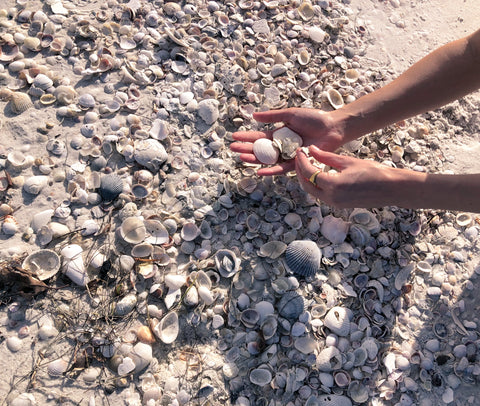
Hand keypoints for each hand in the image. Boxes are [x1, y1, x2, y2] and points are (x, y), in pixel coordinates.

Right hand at [230, 108, 344, 175]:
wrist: (332, 127)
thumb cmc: (314, 118)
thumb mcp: (290, 114)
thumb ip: (272, 117)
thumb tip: (254, 116)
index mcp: (279, 134)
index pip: (259, 137)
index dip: (247, 137)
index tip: (234, 137)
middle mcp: (281, 146)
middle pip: (260, 149)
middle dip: (246, 149)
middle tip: (233, 149)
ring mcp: (288, 155)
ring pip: (268, 160)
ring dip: (254, 160)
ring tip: (242, 158)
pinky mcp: (296, 163)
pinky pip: (282, 168)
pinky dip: (271, 170)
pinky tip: (259, 171)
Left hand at [296, 145, 399, 208]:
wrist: (392, 188)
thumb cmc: (374, 172)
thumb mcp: (348, 161)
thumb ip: (327, 157)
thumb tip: (311, 150)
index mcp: (333, 185)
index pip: (309, 173)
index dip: (302, 161)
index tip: (300, 151)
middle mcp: (332, 198)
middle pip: (307, 185)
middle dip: (300, 172)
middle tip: (300, 158)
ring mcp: (335, 203)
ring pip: (313, 191)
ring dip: (307, 179)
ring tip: (308, 164)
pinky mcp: (340, 205)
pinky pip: (322, 195)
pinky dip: (317, 184)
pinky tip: (319, 173)